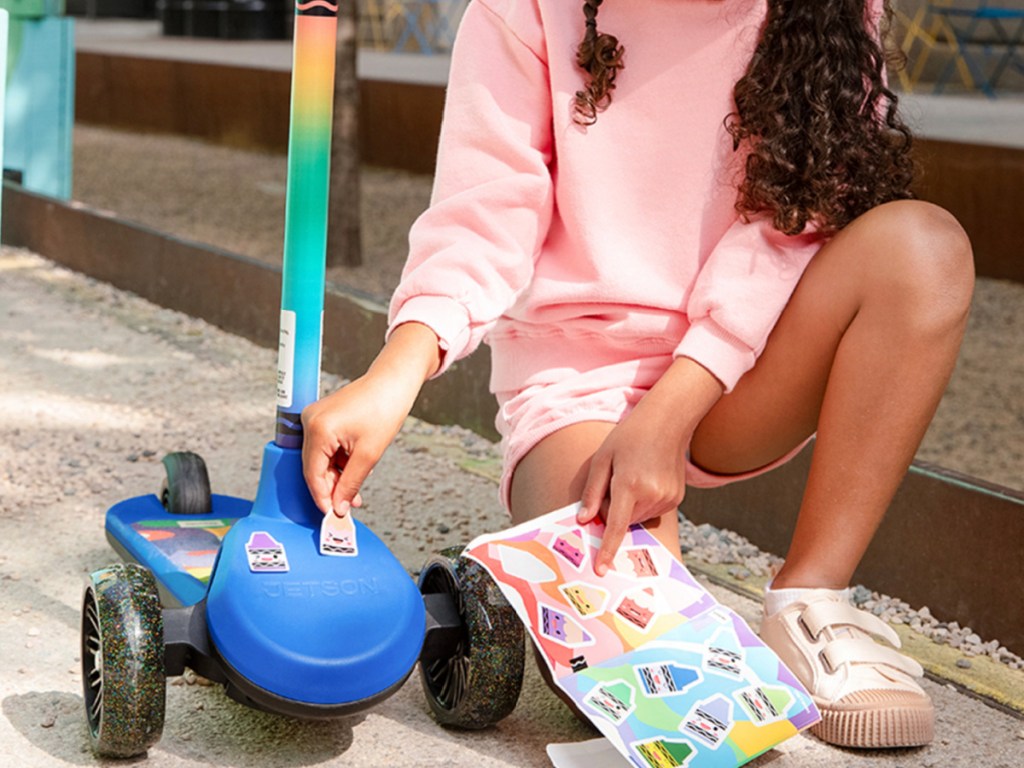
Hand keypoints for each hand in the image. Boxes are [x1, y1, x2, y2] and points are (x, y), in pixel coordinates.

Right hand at [301, 322, 440, 515]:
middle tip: (347, 506)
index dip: (323, 498)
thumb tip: (338, 507)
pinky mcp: (322, 417)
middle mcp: (310, 421)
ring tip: (356, 489)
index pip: (312, 474)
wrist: (393, 382)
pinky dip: (338, 461)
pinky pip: (325, 447)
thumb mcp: (369, 455)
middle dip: (332, 488)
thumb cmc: (384, 409)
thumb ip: (350, 484)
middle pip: (314, 467)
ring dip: (337, 475)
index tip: (333, 515)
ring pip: (320, 459)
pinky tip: (353, 470)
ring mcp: (314, 418)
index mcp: (318, 429)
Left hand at [577, 357, 723, 575]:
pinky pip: (650, 512)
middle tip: (614, 482)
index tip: (601, 570)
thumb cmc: (628, 437)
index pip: (616, 526)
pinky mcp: (675, 499)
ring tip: (631, 476)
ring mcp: (667, 498)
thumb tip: (584, 519)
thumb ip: (592, 491)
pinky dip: (641, 503)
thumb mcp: (602, 459)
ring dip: (628, 507)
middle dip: (613, 510)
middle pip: (623, 521)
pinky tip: (644, 479)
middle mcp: (652, 495)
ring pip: (637, 518)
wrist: (667, 422)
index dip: (607, 549)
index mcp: (630, 485)